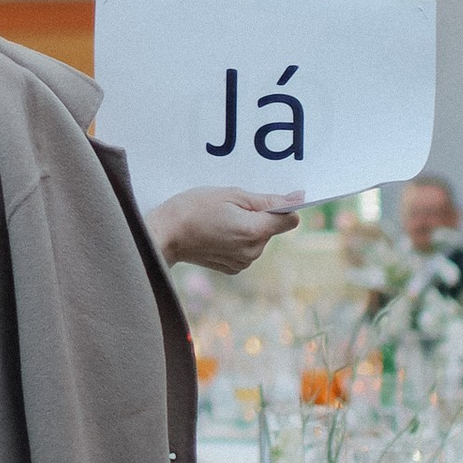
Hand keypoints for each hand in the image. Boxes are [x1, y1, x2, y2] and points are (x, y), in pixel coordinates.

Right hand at [147, 186, 302, 275]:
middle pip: (272, 228)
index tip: (265, 200)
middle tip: (230, 208)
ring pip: (259, 238)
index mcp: (255, 231)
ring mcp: (243, 262)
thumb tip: (298, 199)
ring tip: (220, 220)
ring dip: (247, 227)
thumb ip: (267, 199)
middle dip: (259, 216)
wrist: (165, 234)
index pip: (290, 219)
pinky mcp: (233, 268)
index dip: (282, 206)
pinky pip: (247, 249)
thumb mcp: (230, 194)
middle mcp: (253, 251)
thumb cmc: (193, 208)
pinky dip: (237, 239)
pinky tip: (217, 233)